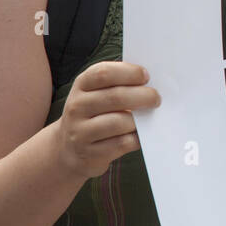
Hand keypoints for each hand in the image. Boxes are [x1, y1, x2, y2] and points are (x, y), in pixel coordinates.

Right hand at [51, 61, 159, 179]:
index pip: (104, 73)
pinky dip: (137, 138)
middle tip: (156, 99)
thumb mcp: (97, 94)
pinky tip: (141, 135)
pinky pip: (122, 143)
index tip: (146, 76)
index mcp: (82, 85)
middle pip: (115, 97)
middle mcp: (77, 106)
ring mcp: (80, 131)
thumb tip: (152, 84)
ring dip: (140, 120)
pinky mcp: (89, 153)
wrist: (69, 149)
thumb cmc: (94, 114)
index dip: (129, 72)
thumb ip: (119, 85)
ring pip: (119, 122)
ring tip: (149, 118)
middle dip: (143, 96)